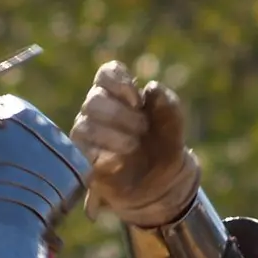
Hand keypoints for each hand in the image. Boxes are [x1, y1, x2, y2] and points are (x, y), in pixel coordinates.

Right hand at [69, 60, 199, 226]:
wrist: (162, 183)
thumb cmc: (163, 146)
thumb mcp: (174, 126)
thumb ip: (168, 104)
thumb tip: (152, 87)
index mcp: (118, 94)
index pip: (106, 74)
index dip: (120, 83)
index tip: (138, 101)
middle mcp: (97, 112)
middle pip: (94, 100)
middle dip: (120, 114)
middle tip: (142, 128)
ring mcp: (87, 136)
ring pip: (85, 126)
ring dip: (113, 135)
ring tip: (133, 145)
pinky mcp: (84, 161)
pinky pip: (83, 154)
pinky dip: (104, 155)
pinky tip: (120, 161)